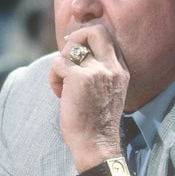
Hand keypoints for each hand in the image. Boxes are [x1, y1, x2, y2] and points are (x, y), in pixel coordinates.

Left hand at [49, 24, 129, 169]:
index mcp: (120, 70)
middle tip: (67, 58)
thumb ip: (100, 71)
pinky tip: (59, 94)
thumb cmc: (97, 123)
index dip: (88, 40)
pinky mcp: (79, 78)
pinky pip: (58, 64)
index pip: (107, 37)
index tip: (77, 56)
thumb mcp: (107, 91)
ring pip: (71, 49)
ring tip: (62, 85)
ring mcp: (97, 71)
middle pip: (95, 30)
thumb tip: (76, 54)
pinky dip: (53, 77)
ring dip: (60, 65)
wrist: (97, 145)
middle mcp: (112, 67)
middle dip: (76, 38)